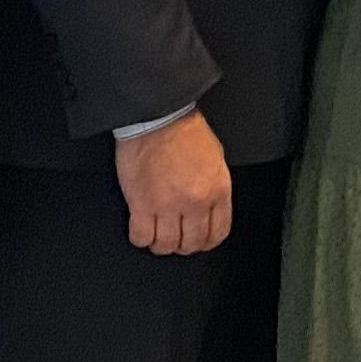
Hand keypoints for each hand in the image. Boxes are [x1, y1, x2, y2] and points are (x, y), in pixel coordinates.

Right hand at [116, 113, 235, 253]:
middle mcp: (195, 202)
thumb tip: (210, 206)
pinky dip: (141, 238)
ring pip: (167, 245)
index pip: (218, 232)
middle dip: (185, 245)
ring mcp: (168, 205)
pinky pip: (142, 236)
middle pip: (193, 243)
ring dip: (162, 244)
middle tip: (177, 238)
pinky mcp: (142, 204)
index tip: (200, 240)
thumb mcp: (215, 158)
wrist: (158, 116)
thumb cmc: (184, 130)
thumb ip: (214, 186)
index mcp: (217, 190)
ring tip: (158, 235)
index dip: (207, 242)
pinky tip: (142, 229)